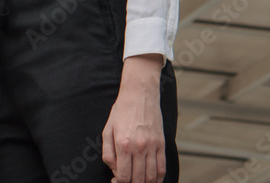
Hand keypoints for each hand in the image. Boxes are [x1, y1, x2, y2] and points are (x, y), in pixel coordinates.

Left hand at [102, 54, 165, 182]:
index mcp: (123, 144)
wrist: (139, 95)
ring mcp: (152, 146)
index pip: (123, 176)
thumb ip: (108, 153)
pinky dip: (158, 178)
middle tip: (126, 181)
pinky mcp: (162, 144)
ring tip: (138, 180)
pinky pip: (162, 168)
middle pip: (138, 179)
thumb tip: (114, 170)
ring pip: (152, 177)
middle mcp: (139, 147)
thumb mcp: (107, 130)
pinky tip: (152, 179)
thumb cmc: (121, 112)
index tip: (117, 182)